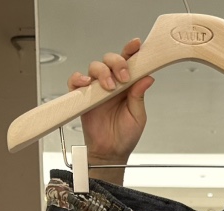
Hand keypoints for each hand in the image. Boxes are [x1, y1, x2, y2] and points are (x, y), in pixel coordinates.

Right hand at [67, 38, 154, 165]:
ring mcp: (96, 89)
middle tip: (123, 77)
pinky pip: (76, 81)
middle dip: (117, 63)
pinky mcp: (82, 97)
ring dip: (102, 73)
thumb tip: (147, 77)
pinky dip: (79, 79)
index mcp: (127, 86)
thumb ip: (139, 96)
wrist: (110, 153)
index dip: (131, 51)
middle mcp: (111, 83)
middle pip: (110, 59)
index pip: (129, 62)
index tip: (136, 45)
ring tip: (109, 87)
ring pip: (95, 67)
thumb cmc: (125, 136)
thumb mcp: (138, 116)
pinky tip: (87, 84)